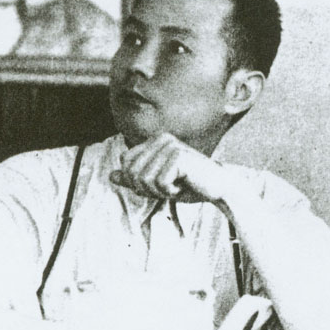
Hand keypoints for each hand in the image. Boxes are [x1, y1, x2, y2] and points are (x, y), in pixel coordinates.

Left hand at [109, 133, 231, 202]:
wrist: (218, 188)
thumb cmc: (189, 185)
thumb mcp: (156, 184)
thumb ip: (134, 179)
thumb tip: (111, 176)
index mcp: (154, 140)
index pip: (126, 161)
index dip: (136, 180)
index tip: (158, 183)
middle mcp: (161, 138)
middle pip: (132, 171)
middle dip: (147, 187)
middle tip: (168, 187)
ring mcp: (170, 145)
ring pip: (144, 178)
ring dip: (160, 191)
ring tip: (177, 185)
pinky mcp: (179, 156)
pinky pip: (159, 183)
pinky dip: (170, 192)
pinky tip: (184, 185)